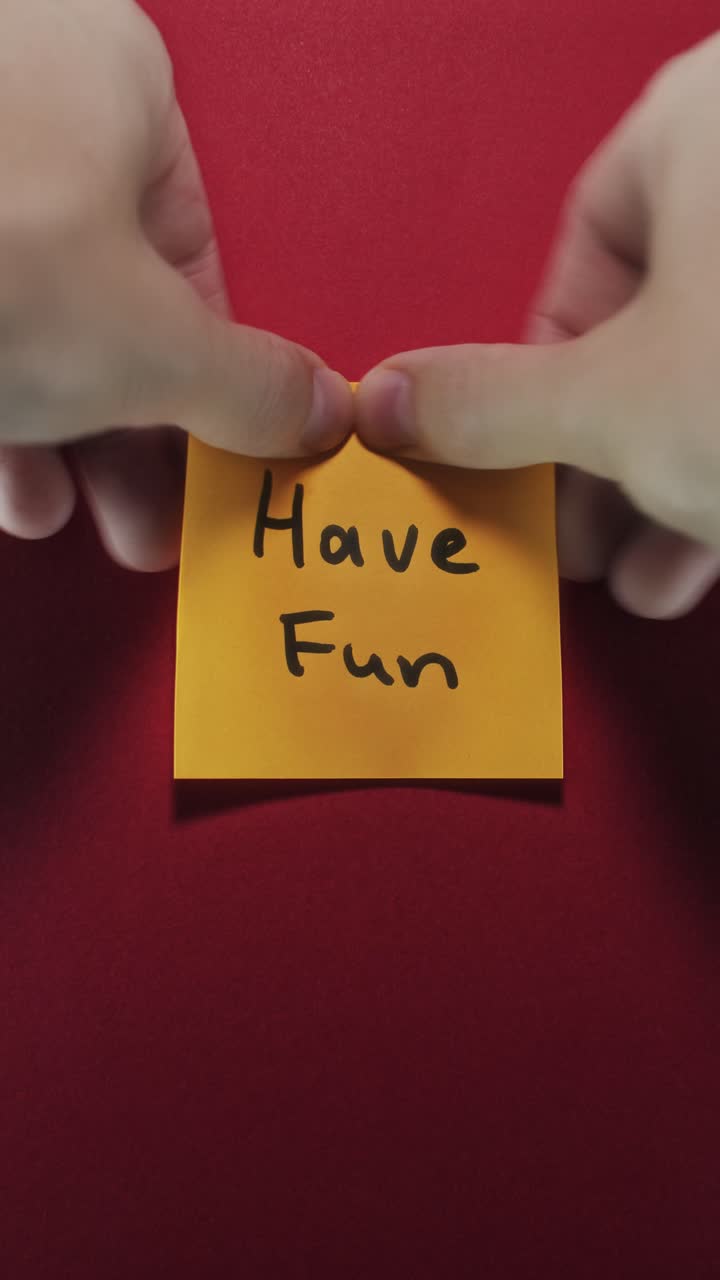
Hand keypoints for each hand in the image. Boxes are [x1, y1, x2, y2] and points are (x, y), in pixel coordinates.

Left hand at [0, 0, 350, 569]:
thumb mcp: (151, 346)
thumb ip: (249, 386)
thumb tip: (319, 410)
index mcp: (115, 80)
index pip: (196, 257)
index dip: (213, 380)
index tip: (216, 462)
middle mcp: (18, 92)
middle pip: (99, 294)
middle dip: (125, 432)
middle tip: (142, 519)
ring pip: (16, 310)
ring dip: (51, 434)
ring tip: (60, 514)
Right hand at [357, 34, 719, 618]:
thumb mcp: (609, 405)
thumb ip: (485, 402)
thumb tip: (387, 398)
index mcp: (708, 124)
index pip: (585, 246)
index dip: (535, 370)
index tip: (520, 455)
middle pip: (662, 322)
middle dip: (606, 457)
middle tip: (576, 535)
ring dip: (671, 486)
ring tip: (641, 574)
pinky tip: (707, 560)